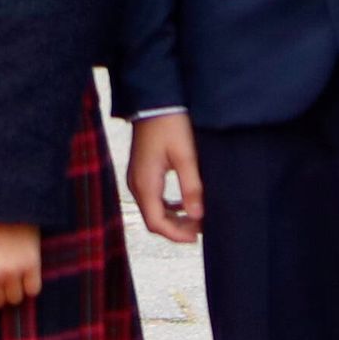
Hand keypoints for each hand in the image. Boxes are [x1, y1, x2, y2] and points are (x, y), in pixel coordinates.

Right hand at [124, 118, 203, 244]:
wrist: (155, 102)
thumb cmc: (170, 125)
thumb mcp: (186, 156)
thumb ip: (191, 187)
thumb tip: (197, 216)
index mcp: (145, 184)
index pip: (156, 223)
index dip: (177, 235)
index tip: (197, 237)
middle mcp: (136, 184)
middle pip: (153, 220)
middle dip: (177, 228)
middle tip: (201, 228)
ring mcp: (137, 178)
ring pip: (153, 210)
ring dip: (173, 218)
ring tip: (196, 217)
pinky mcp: (141, 172)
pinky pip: (153, 198)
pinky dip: (168, 206)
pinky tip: (184, 203)